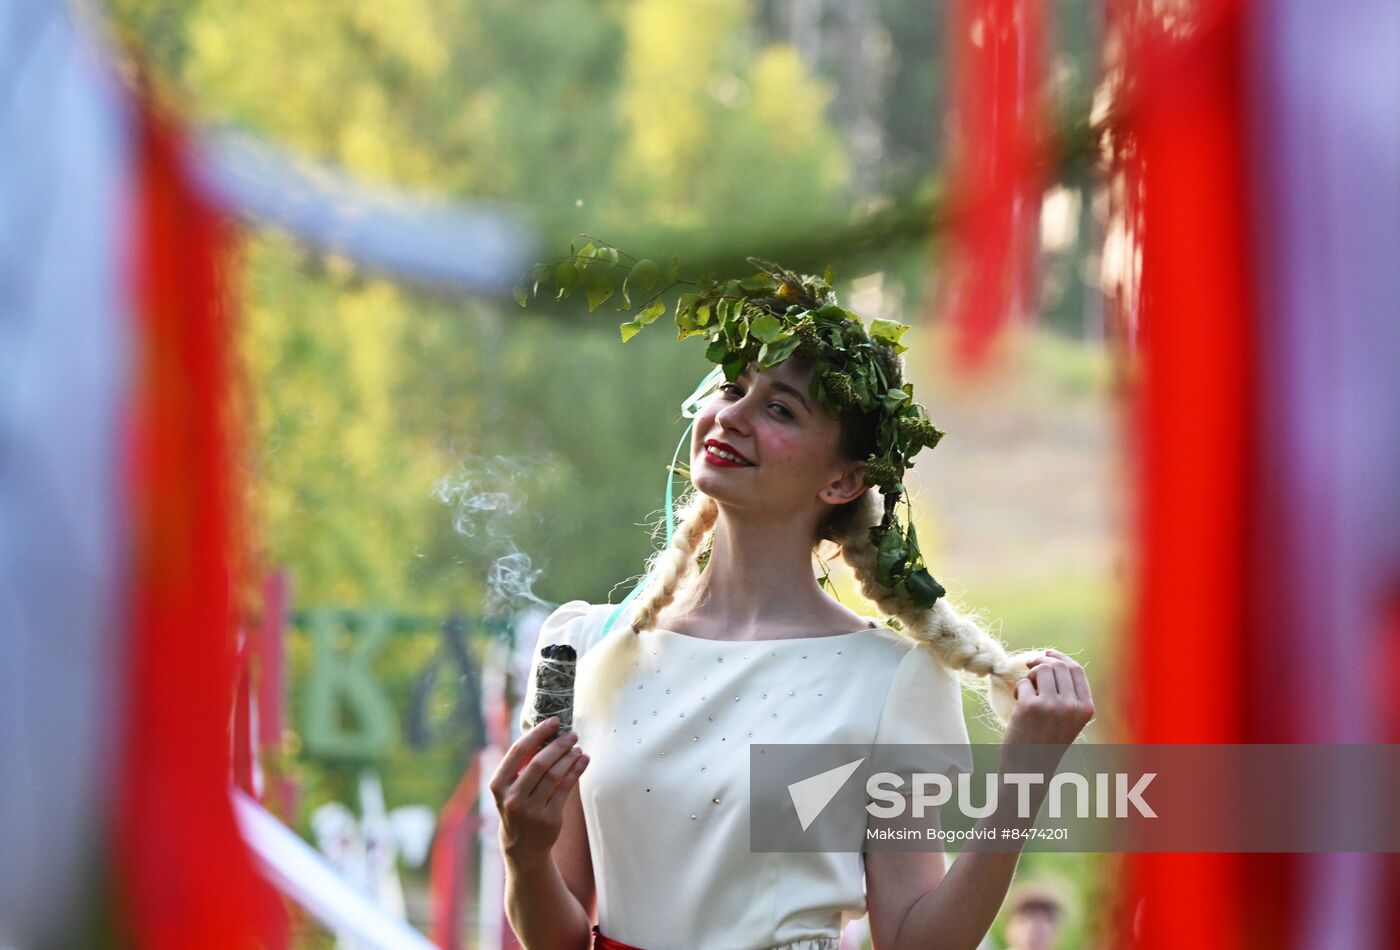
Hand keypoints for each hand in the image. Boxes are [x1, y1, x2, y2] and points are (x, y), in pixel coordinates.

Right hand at [490, 717, 589, 863]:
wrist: (522, 848)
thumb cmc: (518, 807)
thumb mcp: (510, 788)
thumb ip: (521, 765)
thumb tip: (546, 733)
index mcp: (498, 785)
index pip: (517, 752)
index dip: (537, 733)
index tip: (553, 721)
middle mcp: (512, 798)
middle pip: (539, 763)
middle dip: (558, 745)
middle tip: (572, 734)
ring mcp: (530, 810)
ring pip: (554, 776)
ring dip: (569, 757)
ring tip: (578, 748)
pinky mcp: (549, 819)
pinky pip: (565, 789)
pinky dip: (576, 771)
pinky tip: (583, 760)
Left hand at [1001, 649, 1094, 771]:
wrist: (1029, 770)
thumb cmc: (1045, 741)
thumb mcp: (1067, 718)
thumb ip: (1067, 693)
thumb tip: (1052, 656)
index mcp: (1086, 708)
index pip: (1077, 670)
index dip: (1060, 657)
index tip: (1046, 653)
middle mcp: (1073, 706)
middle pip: (1059, 665)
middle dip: (1041, 662)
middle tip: (1029, 667)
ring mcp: (1052, 706)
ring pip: (1042, 669)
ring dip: (1030, 675)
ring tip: (1026, 691)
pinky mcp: (1030, 707)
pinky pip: (1024, 682)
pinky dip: (1019, 689)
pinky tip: (1018, 703)